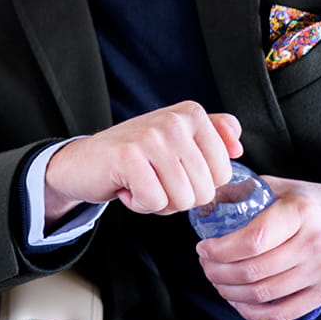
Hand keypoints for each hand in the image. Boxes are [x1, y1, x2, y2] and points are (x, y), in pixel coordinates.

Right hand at [42, 102, 242, 222]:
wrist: (83, 162)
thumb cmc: (134, 157)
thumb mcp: (177, 140)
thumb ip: (213, 136)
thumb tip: (238, 148)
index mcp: (192, 114)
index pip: (224, 172)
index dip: (199, 185)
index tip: (173, 173)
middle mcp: (174, 120)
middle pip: (204, 190)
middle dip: (178, 198)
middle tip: (154, 181)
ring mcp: (150, 137)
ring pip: (182, 199)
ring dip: (159, 203)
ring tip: (141, 184)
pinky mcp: (128, 157)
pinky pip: (154, 202)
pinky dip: (140, 205)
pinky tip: (127, 188)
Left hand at [196, 176, 320, 319]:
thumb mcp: (290, 188)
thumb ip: (250, 190)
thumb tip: (209, 197)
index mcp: (300, 213)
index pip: (253, 239)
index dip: (220, 249)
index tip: (204, 248)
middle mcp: (312, 244)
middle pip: (252, 270)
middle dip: (217, 272)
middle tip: (206, 265)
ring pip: (263, 294)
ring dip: (229, 292)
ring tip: (218, 281)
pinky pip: (282, 313)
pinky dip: (253, 313)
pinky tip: (239, 302)